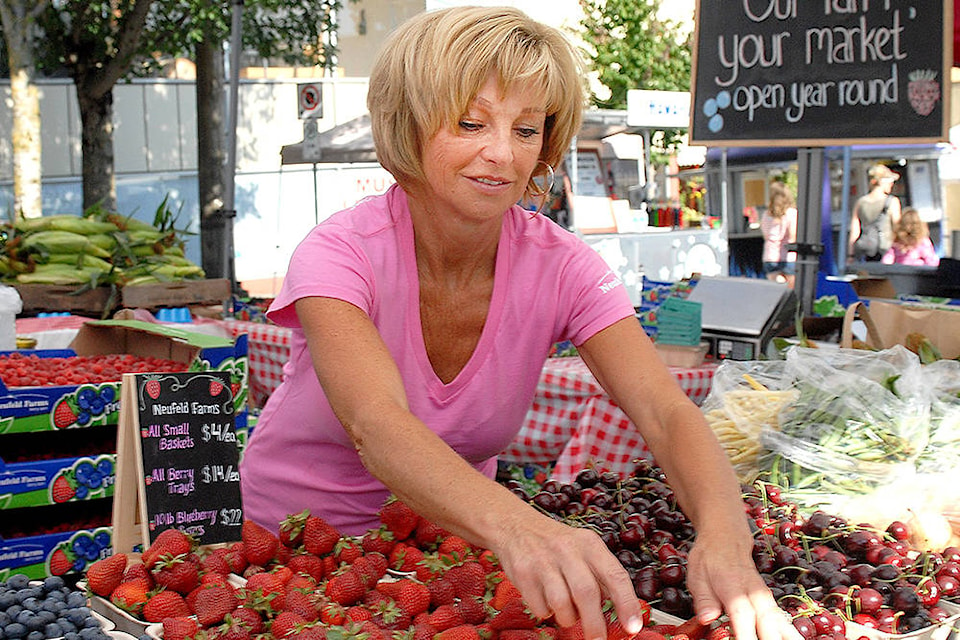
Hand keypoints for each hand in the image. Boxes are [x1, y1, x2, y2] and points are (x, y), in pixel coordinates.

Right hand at [492, 512, 642, 639]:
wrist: (516, 526)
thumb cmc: (556, 544)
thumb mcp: (583, 549)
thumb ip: (600, 576)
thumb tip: (621, 613)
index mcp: (589, 544)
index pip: (615, 574)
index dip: (626, 603)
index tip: (633, 626)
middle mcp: (567, 549)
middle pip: (586, 593)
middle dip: (595, 624)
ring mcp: (543, 560)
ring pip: (561, 604)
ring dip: (567, 618)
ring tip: (566, 612)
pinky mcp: (523, 572)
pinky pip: (540, 607)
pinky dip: (546, 612)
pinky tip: (545, 599)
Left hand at [685, 536, 801, 639]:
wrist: (726, 536)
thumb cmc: (709, 557)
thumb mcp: (697, 575)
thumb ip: (704, 599)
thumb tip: (706, 618)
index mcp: (734, 588)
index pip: (743, 616)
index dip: (746, 636)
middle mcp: (754, 593)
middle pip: (768, 622)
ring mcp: (765, 597)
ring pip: (780, 620)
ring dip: (787, 636)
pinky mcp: (770, 600)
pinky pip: (782, 618)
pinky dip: (789, 631)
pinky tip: (795, 639)